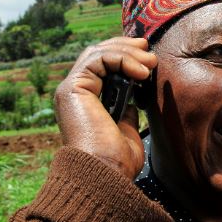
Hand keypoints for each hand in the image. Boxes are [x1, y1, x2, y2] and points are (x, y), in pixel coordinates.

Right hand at [54, 37, 157, 179]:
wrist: (104, 174)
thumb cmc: (117, 161)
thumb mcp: (127, 131)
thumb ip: (126, 114)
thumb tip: (133, 102)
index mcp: (86, 102)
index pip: (103, 66)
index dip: (126, 57)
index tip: (149, 60)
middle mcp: (76, 93)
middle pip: (98, 54)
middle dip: (126, 48)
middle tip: (149, 51)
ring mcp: (71, 89)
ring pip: (97, 52)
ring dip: (128, 52)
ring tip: (151, 63)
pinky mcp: (72, 88)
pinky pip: (97, 59)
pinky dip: (122, 60)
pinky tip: (141, 73)